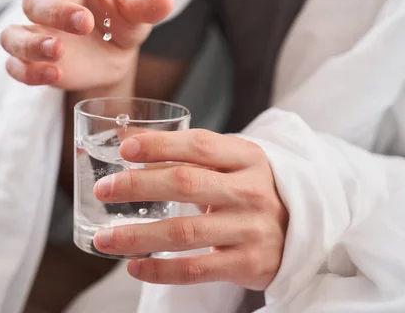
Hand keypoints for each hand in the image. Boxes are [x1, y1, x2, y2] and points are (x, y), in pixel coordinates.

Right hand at [0, 0, 173, 90]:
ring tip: (57, 51)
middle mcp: (47, 4)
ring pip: (13, 36)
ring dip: (31, 44)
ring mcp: (37, 35)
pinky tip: (54, 75)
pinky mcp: (35, 64)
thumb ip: (146, 4)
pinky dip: (30, 73)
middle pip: (34, 1)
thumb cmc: (119, 21)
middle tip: (84, 23)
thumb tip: (166, 0)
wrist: (117, 56)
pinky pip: (16, 68)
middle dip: (56, 12)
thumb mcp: (136, 11)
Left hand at [92, 129, 287, 290]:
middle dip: (138, 186)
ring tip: (104, 237)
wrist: (300, 233)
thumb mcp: (231, 164)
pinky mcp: (246, 263)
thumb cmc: (251, 191)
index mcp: (247, 157)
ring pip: (184, 231)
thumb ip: (187, 152)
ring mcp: (250, 228)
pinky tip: (134, 266)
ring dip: (137, 235)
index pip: (199, 145)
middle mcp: (251, 190)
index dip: (160, 145)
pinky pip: (195, 269)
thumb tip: (125, 136)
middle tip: (104, 189)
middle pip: (185, 183)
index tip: (124, 148)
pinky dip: (160, 269)